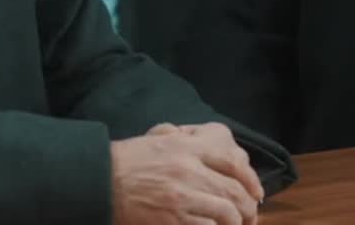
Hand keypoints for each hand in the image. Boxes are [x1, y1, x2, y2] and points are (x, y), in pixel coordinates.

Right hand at [111, 121, 262, 224]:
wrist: (98, 182)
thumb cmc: (127, 161)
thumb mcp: (157, 138)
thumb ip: (185, 137)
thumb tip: (213, 145)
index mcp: (185, 146)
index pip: (232, 159)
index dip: (250, 178)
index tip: (256, 191)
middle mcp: (188, 169)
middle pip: (234, 190)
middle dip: (248, 206)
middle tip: (250, 215)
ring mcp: (181, 196)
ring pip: (227, 212)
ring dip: (236, 223)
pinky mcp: (173, 221)